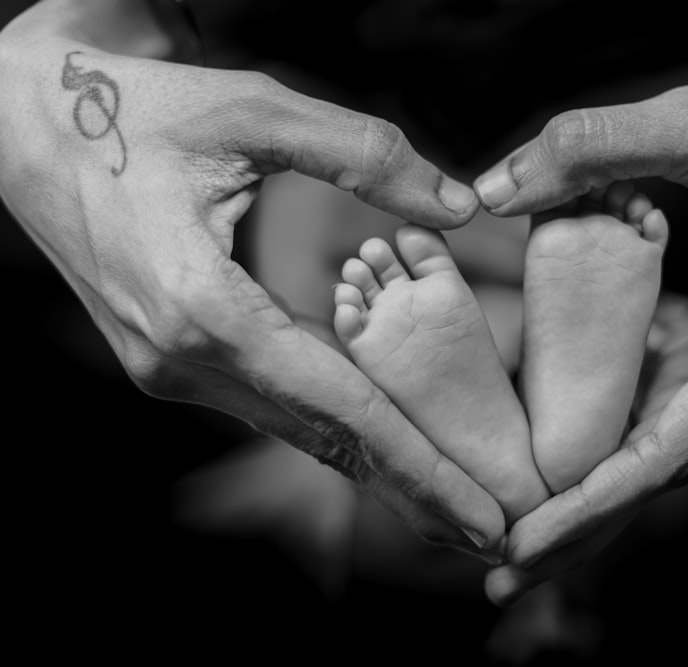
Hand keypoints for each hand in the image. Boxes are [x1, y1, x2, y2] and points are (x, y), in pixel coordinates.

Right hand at [0, 0, 502, 555]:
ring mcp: (171, 368)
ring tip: (454, 504)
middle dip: (413, 491)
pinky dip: (334, 428)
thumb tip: (459, 206)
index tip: (483, 516)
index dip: (419, 467)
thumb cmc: (134, 111)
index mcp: (202, 308)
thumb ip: (363, 155)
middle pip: (324, 441)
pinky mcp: (172, 359)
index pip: (338, 409)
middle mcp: (183, 359)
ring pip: (297, 429)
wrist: (28, 129)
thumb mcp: (252, 109)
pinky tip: (383, 446)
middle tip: (494, 538)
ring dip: (378, 467)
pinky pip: (270, 403)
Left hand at [476, 26, 687, 601]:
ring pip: (677, 433)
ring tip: (524, 515)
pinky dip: (630, 417)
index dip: (591, 506)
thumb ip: (603, 147)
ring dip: (602, 475)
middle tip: (500, 570)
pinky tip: (576, 434)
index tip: (523, 549)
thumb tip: (497, 184)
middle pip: (668, 464)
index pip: (671, 449)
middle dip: (585, 517)